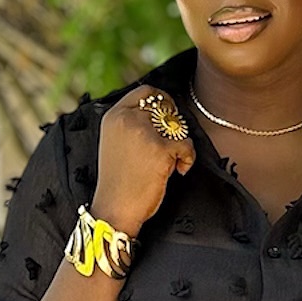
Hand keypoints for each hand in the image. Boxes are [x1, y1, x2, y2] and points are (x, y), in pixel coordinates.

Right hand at [93, 85, 196, 237]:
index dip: (162, 100)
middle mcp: (127, 119)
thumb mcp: (115, 142)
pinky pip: (187, 145)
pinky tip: (180, 171)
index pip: (145, 92)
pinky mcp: (160, 149)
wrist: (115, 208)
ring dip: (180, 144)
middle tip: (173, 144)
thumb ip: (131, 124)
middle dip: (174, 124)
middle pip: (164, 107)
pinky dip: (188, 159)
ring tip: (173, 162)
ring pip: (177, 126)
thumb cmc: (118, 181)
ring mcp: (144, 133)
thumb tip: (163, 112)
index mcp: (114, 115)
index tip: (169, 113)